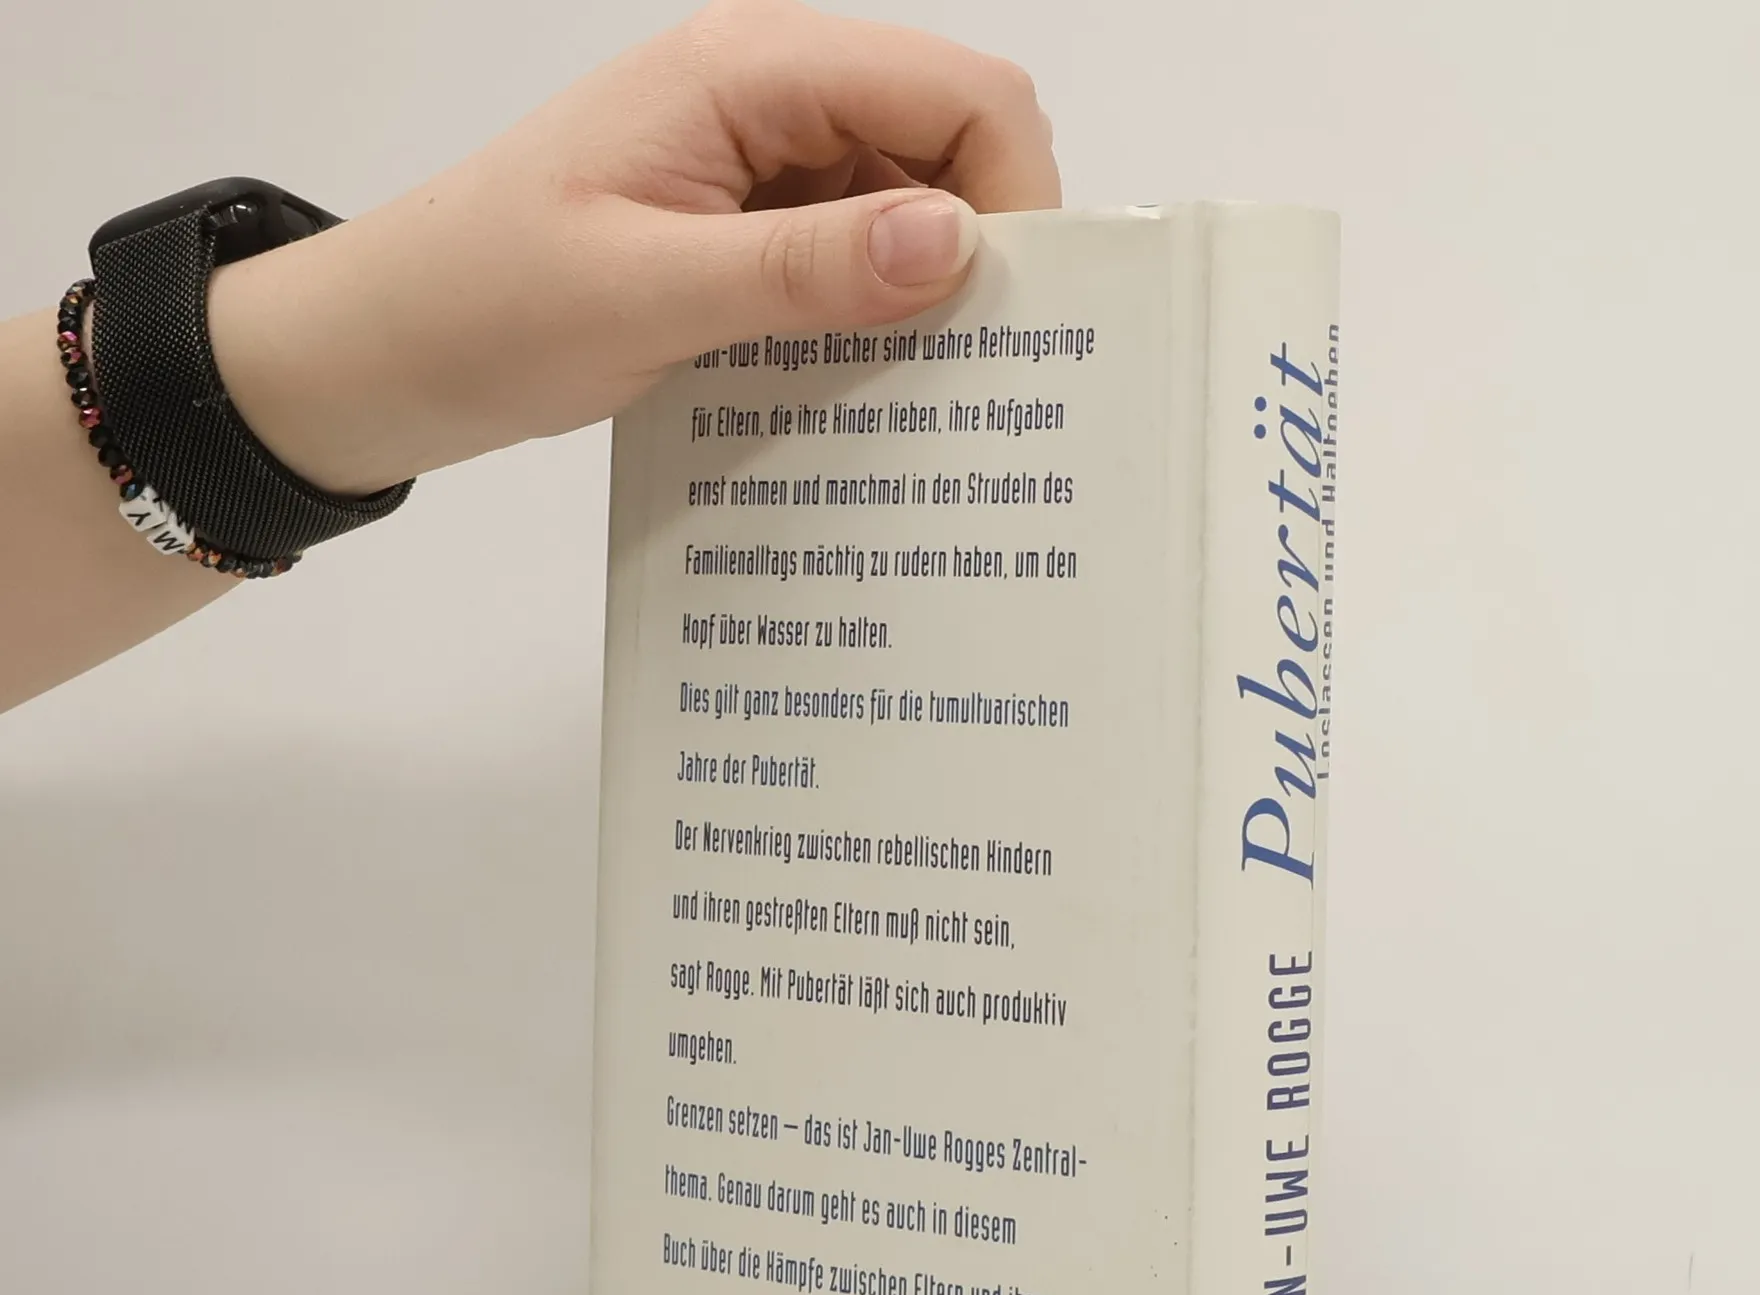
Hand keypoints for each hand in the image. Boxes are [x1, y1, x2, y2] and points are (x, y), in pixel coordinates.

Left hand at [207, 0, 1059, 495]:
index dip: (1012, 197)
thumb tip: (957, 244)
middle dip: (980, 248)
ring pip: (908, 205)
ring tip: (915, 397)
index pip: (960, 94)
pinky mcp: (743, 222)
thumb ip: (805, 268)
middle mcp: (768, 93)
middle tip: (972, 375)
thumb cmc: (485, 307)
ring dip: (924, 294)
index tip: (1009, 324)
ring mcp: (757, 158)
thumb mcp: (648, 294)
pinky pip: (849, 253)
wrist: (385, 350)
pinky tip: (856, 385)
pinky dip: (870, 314)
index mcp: (749, 70)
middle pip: (949, 140)